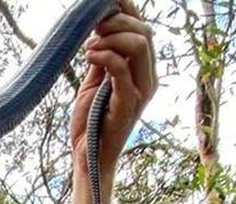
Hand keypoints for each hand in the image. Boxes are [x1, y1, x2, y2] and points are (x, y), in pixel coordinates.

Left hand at [69, 0, 156, 180]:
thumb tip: (98, 27)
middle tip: (92, 28)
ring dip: (110, 37)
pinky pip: (121, 69)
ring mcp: (141, 91)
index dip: (127, 9)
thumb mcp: (94, 82)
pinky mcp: (128, 104)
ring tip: (88, 46)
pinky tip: (88, 56)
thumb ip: (102, 57)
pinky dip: (104, 56)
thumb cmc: (91, 122)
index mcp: (143, 70)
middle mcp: (148, 78)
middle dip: (117, 21)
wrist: (88, 157)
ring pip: (138, 45)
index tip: (104, 1)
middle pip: (144, 31)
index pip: (142, 29)